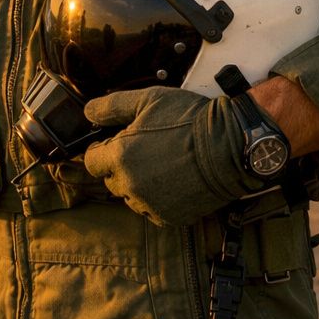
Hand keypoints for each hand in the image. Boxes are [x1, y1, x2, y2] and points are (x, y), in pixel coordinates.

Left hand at [81, 86, 263, 226]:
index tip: (118, 141)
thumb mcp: (148, 100)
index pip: (91, 161)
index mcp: (120, 156)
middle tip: (147, 149)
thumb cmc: (190, 120)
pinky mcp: (170, 218)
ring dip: (139, 183)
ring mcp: (150, 205)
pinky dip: (158, 199)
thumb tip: (87, 111)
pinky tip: (174, 180)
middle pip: (111, 179)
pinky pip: (152, 210)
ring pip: (131, 196)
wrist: (231, 147)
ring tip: (164, 163)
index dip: (102, 149)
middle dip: (122, 165)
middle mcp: (131, 185)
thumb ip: (111, 107)